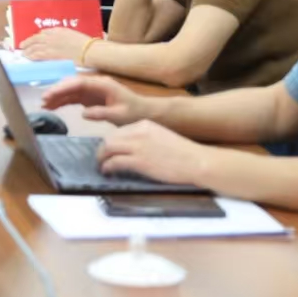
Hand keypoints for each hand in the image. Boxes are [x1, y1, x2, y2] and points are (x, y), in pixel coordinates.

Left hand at [20, 27, 91, 62]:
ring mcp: (49, 45)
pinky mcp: (49, 54)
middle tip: (22, 45)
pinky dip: (31, 56)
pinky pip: (36, 54)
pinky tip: (28, 58)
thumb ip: (64, 37)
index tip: (34, 39)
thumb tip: (60, 42)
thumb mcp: (73, 36)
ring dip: (27, 50)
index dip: (37, 37)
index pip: (44, 32)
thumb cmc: (86, 45)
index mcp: (59, 30)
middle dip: (28, 42)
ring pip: (34, 46)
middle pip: (36, 38)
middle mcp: (52, 36)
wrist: (88, 51)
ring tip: (23, 53)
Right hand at [41, 74, 152, 125]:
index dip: (63, 87)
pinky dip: (61, 102)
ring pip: (69, 90)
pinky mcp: (89, 97)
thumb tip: (83, 113)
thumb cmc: (134, 113)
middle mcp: (94, 84)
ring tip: (43, 106)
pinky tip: (51, 107)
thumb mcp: (121, 115)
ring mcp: (91, 90)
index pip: (79, 82)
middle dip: (56, 90)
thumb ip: (102, 113)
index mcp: (103, 84)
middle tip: (42, 101)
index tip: (51, 95)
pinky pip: (72, 97)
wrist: (144, 112)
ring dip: (56, 96)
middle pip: (71, 84)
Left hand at [96, 121, 211, 185]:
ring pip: (108, 148)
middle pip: (110, 138)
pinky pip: (114, 162)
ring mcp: (137, 146)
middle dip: (103, 150)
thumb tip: (133, 149)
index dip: (112, 142)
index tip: (110, 150)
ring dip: (101, 158)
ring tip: (102, 166)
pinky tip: (107, 171)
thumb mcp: (162, 137)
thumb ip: (146, 139)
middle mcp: (138, 132)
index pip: (119, 131)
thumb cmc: (184, 153)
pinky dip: (107, 167)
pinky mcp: (138, 161)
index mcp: (144, 125)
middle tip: (102, 159)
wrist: (196, 161)